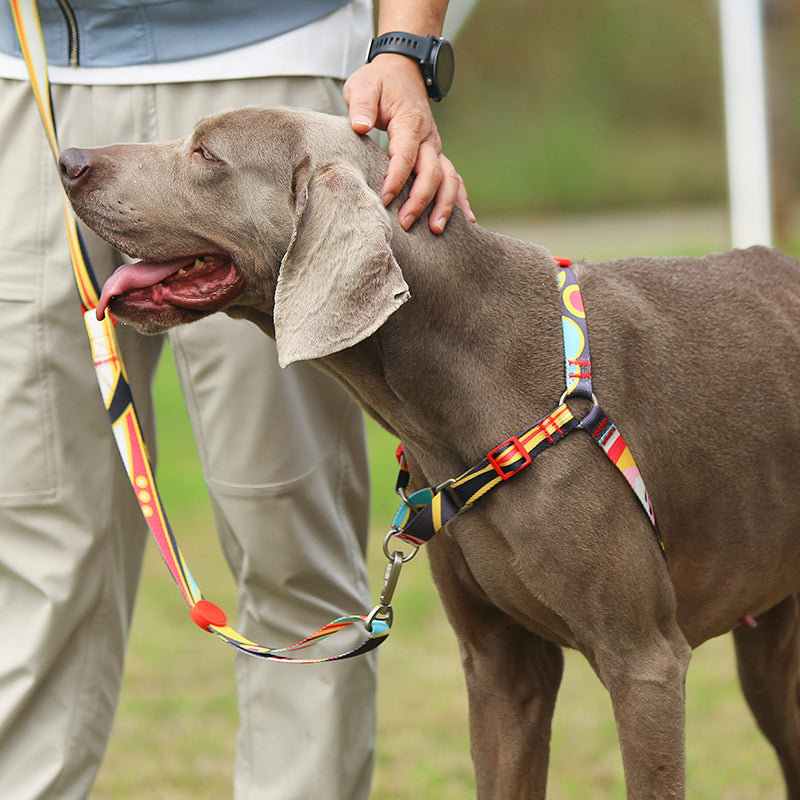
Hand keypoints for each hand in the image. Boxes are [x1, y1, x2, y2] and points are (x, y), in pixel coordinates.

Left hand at [344, 54, 474, 233]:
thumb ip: (362, 104)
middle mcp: (428, 138)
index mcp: (410, 123)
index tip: (385, 199)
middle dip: (420, 201)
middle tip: (405, 224)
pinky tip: (467, 220)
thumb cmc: (380, 82)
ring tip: (436, 230)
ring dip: (445, 206)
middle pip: (432, 174)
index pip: (406, 156)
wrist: (402, 71)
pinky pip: (454, 179)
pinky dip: (460, 199)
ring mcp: (436, 148)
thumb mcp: (364, 85)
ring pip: (449, 180)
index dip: (396, 179)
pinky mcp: (437, 156)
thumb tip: (360, 125)